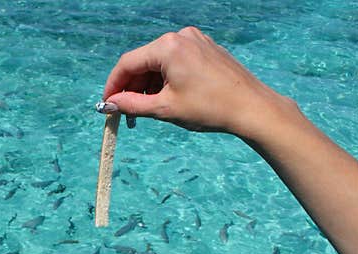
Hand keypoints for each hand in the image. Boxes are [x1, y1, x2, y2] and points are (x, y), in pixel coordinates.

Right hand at [102, 26, 294, 138]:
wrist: (250, 107)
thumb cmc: (209, 108)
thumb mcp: (164, 109)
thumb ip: (132, 104)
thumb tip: (110, 104)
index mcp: (168, 47)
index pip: (128, 63)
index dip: (113, 85)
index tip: (107, 104)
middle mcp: (180, 36)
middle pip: (143, 61)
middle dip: (132, 88)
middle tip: (126, 113)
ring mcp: (195, 40)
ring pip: (159, 62)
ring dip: (148, 86)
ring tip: (147, 111)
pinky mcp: (205, 49)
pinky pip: (175, 62)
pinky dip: (165, 80)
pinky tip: (166, 99)